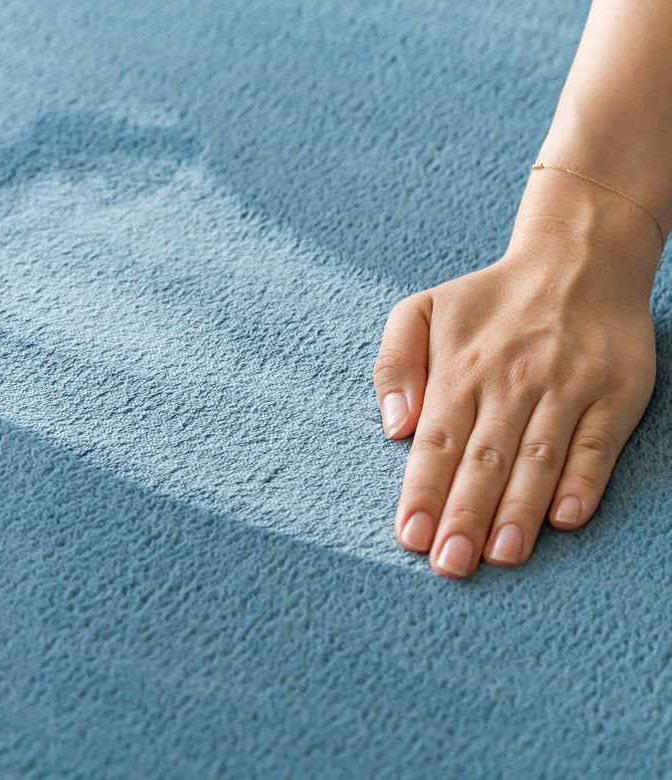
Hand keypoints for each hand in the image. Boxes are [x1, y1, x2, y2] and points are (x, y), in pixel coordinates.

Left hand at [373, 219, 656, 577]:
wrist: (576, 259)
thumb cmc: (488, 299)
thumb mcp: (420, 310)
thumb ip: (395, 363)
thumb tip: (394, 427)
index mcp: (461, 368)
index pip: (437, 442)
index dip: (423, 491)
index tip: (410, 536)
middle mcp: (510, 382)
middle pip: (483, 460)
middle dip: (464, 516)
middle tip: (449, 565)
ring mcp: (565, 388)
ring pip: (537, 458)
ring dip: (518, 511)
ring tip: (499, 556)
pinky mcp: (613, 393)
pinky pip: (597, 444)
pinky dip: (582, 481)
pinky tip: (564, 519)